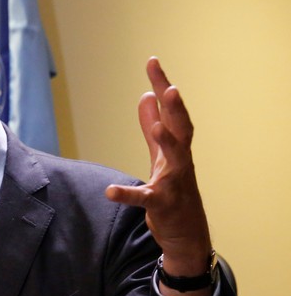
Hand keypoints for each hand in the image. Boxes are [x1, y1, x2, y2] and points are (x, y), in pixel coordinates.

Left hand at [105, 58, 211, 295]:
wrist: (186, 234)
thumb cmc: (174, 191)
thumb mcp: (161, 157)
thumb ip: (151, 128)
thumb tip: (145, 97)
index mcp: (177, 148)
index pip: (171, 111)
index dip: (162, 86)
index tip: (152, 61)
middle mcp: (180, 162)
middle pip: (180, 129)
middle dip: (174, 108)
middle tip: (168, 87)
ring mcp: (173, 183)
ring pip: (173, 159)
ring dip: (165, 141)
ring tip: (157, 126)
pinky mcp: (161, 205)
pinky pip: (144, 199)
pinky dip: (127, 194)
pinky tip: (110, 191)